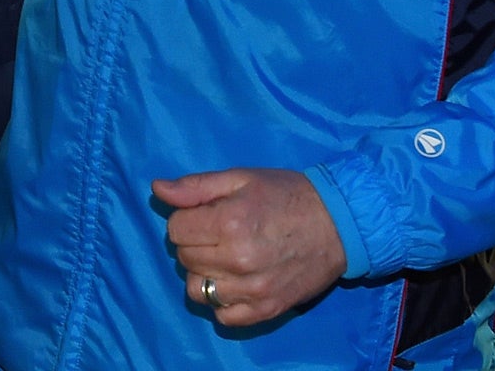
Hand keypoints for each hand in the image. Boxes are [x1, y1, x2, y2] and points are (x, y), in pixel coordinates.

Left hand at [153, 168, 347, 327]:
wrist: (338, 223)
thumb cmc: (287, 195)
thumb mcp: (241, 178)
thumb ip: (196, 186)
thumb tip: (157, 189)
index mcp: (230, 222)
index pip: (176, 230)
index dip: (187, 218)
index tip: (207, 214)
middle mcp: (238, 260)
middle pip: (185, 258)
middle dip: (195, 242)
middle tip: (219, 232)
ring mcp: (252, 290)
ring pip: (198, 289)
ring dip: (205, 272)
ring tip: (226, 257)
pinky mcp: (266, 310)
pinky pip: (223, 317)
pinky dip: (223, 301)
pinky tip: (235, 281)